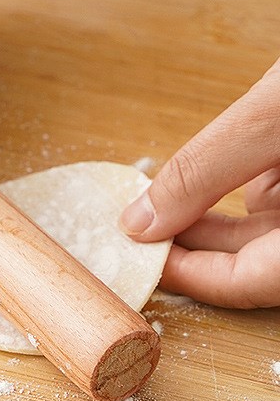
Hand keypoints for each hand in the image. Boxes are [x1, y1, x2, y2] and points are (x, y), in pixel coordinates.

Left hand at [120, 60, 279, 307]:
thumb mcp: (273, 116)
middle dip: (191, 246)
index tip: (139, 257)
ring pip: (263, 234)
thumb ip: (205, 171)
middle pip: (255, 263)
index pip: (252, 284)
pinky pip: (274, 202)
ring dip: (206, 220)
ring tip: (153, 202)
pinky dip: (233, 192)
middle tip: (135, 229)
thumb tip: (140, 222)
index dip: (190, 276)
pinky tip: (197, 177)